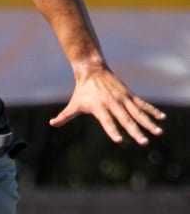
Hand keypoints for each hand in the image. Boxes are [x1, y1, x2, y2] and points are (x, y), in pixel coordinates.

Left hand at [49, 68, 165, 145]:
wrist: (92, 71)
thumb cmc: (82, 91)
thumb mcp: (74, 104)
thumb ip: (65, 116)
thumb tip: (52, 123)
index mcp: (100, 108)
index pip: (107, 122)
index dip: (112, 131)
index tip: (119, 140)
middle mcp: (113, 104)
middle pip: (125, 120)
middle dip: (134, 131)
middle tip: (143, 142)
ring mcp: (123, 99)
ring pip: (137, 113)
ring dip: (148, 123)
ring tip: (158, 133)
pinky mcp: (129, 95)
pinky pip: (142, 104)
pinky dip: (152, 111)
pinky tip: (162, 119)